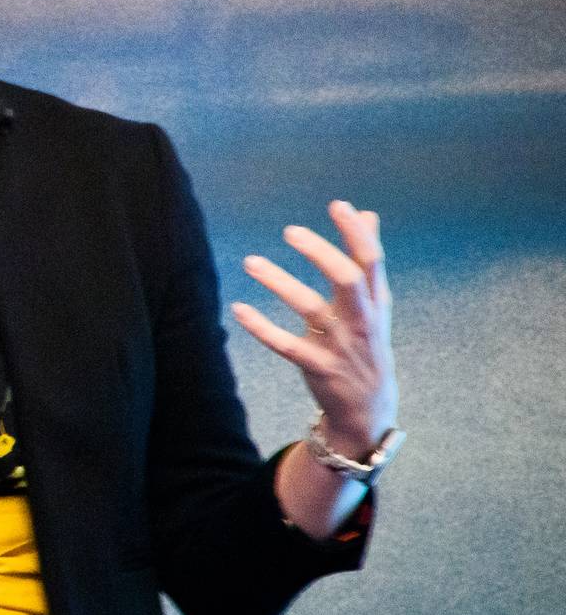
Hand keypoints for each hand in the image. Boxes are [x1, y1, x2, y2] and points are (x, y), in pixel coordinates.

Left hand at [230, 201, 396, 455]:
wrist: (369, 409)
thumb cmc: (366, 344)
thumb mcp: (375, 304)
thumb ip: (366, 260)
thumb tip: (368, 214)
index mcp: (376, 302)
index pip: (372, 261)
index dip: (356, 232)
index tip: (337, 205)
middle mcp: (362, 320)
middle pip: (347, 279)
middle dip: (320, 253)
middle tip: (289, 231)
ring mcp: (340, 345)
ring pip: (309, 308)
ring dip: (279, 283)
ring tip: (250, 262)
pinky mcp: (317, 367)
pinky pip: (285, 345)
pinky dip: (261, 327)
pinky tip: (237, 309)